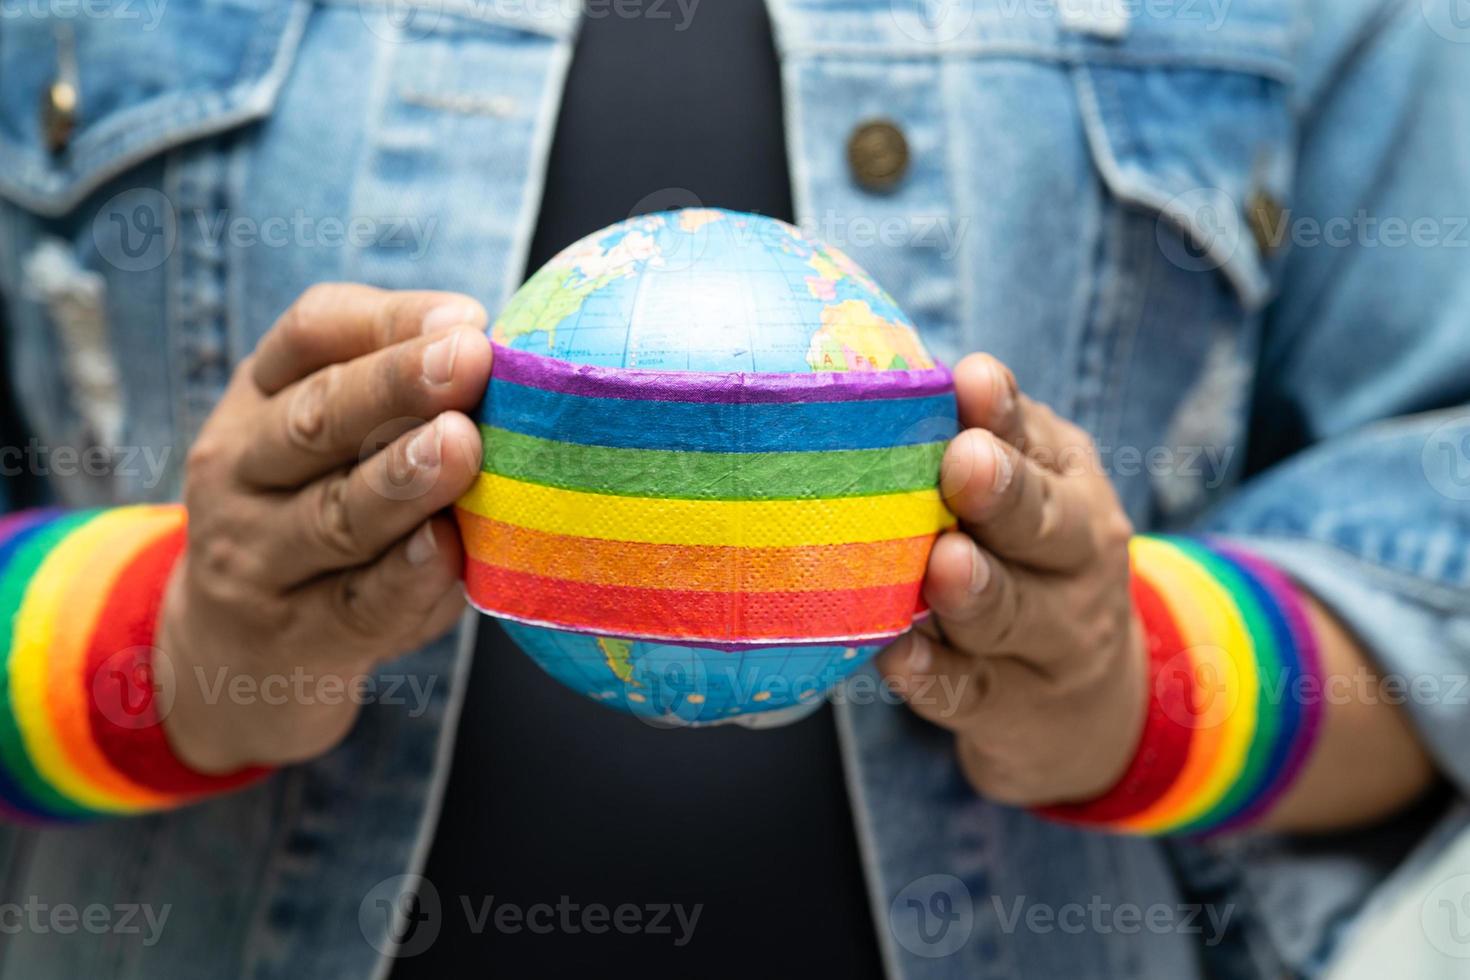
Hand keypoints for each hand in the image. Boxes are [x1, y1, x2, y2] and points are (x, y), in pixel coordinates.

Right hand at [158, 284, 491, 771]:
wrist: (237, 658)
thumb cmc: (325, 520)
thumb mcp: (340, 449)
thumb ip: (406, 405)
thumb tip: (513, 370)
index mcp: (261, 397)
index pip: (311, 335)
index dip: (390, 321)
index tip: (467, 320)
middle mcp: (240, 468)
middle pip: (316, 416)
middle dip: (398, 384)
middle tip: (471, 360)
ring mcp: (255, 557)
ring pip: (333, 512)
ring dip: (401, 478)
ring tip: (459, 446)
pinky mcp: (293, 636)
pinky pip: (358, 603)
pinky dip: (406, 576)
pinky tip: (445, 549)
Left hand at [877, 354, 1145, 805]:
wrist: (1094, 703)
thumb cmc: (1031, 562)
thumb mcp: (1034, 490)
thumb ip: (983, 437)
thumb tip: (896, 369)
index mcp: (1069, 486)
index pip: (1038, 442)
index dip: (1002, 413)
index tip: (971, 381)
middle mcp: (1075, 561)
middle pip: (1044, 525)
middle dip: (1003, 493)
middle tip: (963, 464)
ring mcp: (1048, 640)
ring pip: (1009, 612)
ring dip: (974, 588)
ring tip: (944, 564)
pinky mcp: (1009, 707)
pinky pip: (968, 691)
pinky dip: (932, 675)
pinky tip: (897, 655)